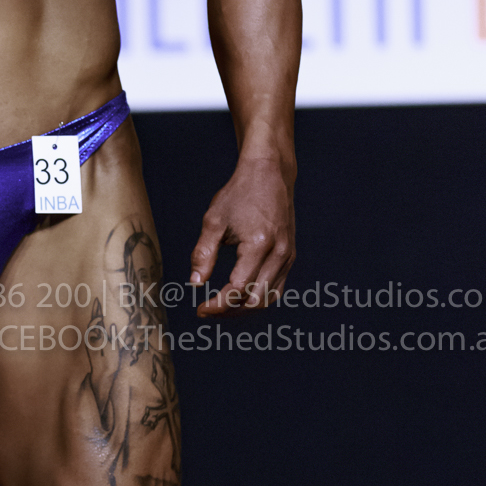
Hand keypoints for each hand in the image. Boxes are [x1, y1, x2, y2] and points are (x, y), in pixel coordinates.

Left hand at [190, 154, 294, 317]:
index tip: (200, 309)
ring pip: (268, 298)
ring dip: (243, 309)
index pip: (237, 289)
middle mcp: (279, 254)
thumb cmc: (240, 194)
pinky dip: (256, 298)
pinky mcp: (290, 256)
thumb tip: (195, 283)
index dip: (217, 305)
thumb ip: (203, 254)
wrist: (269, 174)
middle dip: (229, 312)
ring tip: (220, 308)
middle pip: (255, 301)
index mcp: (259, 244)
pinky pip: (275, 287)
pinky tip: (237, 297)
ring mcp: (288, 256)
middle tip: (207, 311)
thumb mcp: (213, 221)